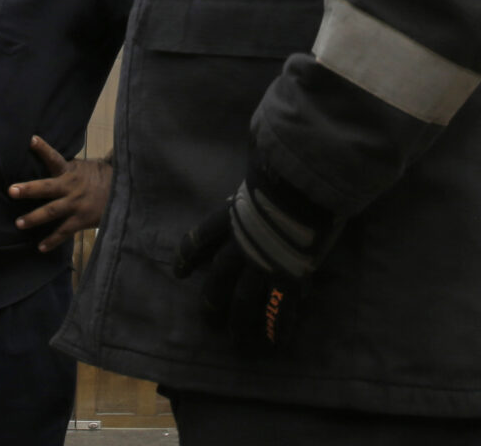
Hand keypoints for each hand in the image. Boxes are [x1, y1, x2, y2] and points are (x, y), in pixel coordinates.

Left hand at [10, 136, 109, 252]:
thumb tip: (51, 155)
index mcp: (70, 171)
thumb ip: (68, 166)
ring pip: (52, 211)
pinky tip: (40, 247)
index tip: (31, 140)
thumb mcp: (86, 167)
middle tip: (11, 191)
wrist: (123, 192)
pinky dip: (52, 240)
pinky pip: (64, 231)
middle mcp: (71, 186)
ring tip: (19, 223)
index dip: (43, 149)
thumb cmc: (100, 178)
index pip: (55, 158)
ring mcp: (76, 204)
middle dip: (29, 189)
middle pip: (47, 187)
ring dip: (34, 218)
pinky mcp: (82, 219)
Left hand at [171, 172, 336, 349]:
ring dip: (240, 325)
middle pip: (218, 280)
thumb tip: (260, 136)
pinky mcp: (287, 277)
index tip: (178, 271)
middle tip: (208, 321)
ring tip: (239, 344)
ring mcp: (262, 265)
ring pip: (244, 303)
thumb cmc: (282, 168)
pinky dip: (279, 326)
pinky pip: (280, 309)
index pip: (200, 240)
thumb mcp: (260, 163)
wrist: (302, 186)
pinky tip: (278, 342)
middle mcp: (240, 247)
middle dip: (212, 303)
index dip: (188, 257)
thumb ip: (257, 161)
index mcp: (231, 219)